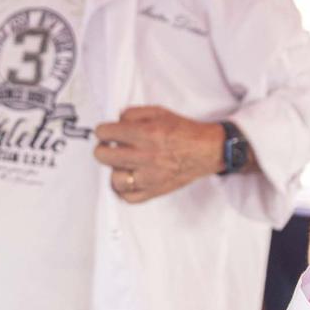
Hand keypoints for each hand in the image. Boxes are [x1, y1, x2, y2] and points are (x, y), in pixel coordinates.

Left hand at [93, 106, 224, 203]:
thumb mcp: (158, 112)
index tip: (105, 133)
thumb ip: (133, 114)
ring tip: (121, 165)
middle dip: (103, 149)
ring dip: (115, 170)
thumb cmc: (184, 132)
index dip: (103, 131)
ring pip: (114, 179)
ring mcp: (149, 177)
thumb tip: (115, 121)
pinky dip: (124, 190)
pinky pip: (128, 197)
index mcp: (146, 133)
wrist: (206, 150)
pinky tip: (129, 178)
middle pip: (103, 156)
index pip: (106, 133)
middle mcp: (146, 156)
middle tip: (109, 147)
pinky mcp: (154, 191)